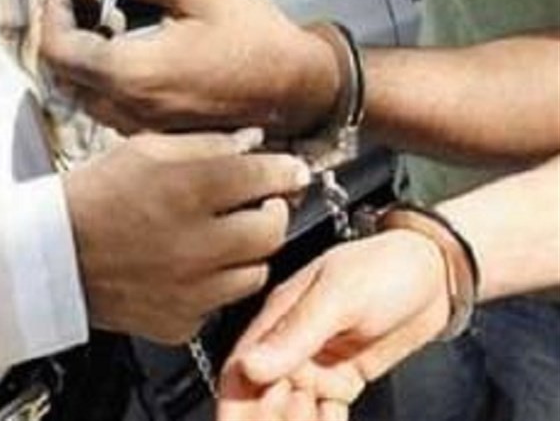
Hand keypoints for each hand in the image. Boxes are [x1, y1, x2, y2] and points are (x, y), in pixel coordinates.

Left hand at [41, 0, 338, 134]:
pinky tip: (130, 49)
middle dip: (66, 29)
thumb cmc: (254, 36)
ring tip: (108, 19)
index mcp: (137, 74)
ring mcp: (145, 127)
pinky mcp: (159, 132)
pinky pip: (110, 107)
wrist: (295, 88)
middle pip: (65, 74)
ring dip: (85, 53)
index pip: (59, 50)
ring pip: (85, 93)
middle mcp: (132, 110)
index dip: (53, 10)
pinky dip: (104, 76)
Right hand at [64, 129, 311, 343]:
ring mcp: (190, 290)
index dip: (287, 171)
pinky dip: (217, 284)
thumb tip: (253, 143)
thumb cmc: (94, 196)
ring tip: (224, 238)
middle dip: (274, 212)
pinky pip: (221, 302)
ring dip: (250, 251)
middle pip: (273, 230)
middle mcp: (195, 244)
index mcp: (188, 190)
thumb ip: (207, 144)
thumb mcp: (146, 150)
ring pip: (256, 271)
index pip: (264, 177)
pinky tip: (194, 268)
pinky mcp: (180, 321)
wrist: (51, 254)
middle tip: (260, 204)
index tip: (294, 172)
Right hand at [217, 230, 450, 420]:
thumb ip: (295, 332)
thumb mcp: (339, 295)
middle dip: (268, 417)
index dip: (237, 402)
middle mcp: (295, 342)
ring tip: (318, 418)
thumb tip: (250, 365)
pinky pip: (325, 412)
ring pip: (292, 407)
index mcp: (280, 316)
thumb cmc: (386, 266)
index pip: (241, 368)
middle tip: (295, 418)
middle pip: (263, 394)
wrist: (435, 271)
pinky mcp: (345, 375)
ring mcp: (320, 361)